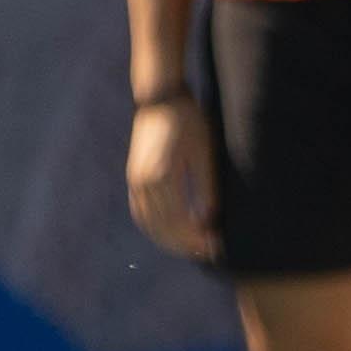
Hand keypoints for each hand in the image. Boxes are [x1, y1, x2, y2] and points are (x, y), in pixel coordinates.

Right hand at [125, 94, 218, 259]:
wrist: (160, 98)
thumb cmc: (189, 120)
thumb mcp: (204, 152)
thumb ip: (206, 187)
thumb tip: (208, 220)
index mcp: (162, 176)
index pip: (179, 221)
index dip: (197, 238)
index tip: (216, 246)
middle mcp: (143, 182)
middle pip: (163, 226)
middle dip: (186, 244)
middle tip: (209, 252)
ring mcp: (135, 180)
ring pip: (150, 222)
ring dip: (170, 240)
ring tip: (193, 248)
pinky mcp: (134, 177)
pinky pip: (141, 211)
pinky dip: (155, 228)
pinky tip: (170, 234)